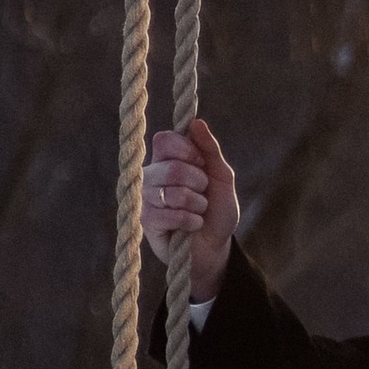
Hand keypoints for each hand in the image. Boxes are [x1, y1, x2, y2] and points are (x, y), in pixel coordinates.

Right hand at [141, 117, 238, 292]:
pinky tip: (192, 225)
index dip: (187, 150)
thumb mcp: (222, 176)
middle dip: (199, 183)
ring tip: (199, 211)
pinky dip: (191, 221)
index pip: (165, 139)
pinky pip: (171, 214)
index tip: (202, 164)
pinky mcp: (146, 221)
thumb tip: (196, 122)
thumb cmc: (216, 209)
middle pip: (173, 168)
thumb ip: (210, 149)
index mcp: (166, 159)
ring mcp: (145, 198)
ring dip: (197, 205)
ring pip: (174, 193)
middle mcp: (151, 175)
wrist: (215, 246)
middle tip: (203, 194)